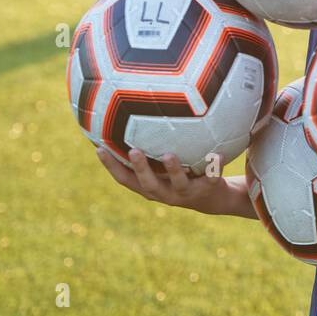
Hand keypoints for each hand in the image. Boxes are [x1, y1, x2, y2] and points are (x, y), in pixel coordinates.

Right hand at [96, 146, 250, 217]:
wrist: (213, 199)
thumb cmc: (180, 176)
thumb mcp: (161, 168)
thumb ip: (148, 150)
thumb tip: (129, 117)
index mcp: (150, 187)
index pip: (125, 178)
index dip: (110, 166)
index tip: (98, 148)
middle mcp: (165, 192)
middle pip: (148, 183)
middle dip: (140, 168)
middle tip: (133, 150)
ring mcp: (186, 192)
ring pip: (178, 183)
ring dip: (173, 169)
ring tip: (169, 155)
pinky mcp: (208, 189)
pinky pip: (212, 177)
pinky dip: (214, 166)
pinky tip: (218, 154)